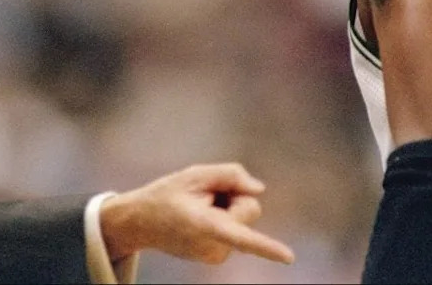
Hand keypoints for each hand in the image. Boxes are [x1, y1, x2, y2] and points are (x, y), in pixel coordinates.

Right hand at [99, 163, 294, 265]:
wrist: (141, 223)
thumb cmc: (167, 195)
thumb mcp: (194, 173)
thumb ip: (230, 174)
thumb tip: (258, 189)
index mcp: (205, 227)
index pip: (241, 236)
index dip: (266, 247)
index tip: (290, 258)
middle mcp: (214, 248)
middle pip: (250, 210)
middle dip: (235, 196)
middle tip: (204, 195)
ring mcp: (217, 256)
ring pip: (243, 219)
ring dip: (227, 207)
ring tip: (198, 207)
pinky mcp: (218, 257)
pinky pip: (237, 228)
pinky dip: (224, 218)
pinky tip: (201, 216)